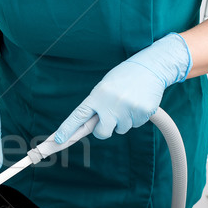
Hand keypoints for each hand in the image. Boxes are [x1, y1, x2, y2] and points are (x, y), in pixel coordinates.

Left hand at [55, 33, 191, 142]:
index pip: (78, 115)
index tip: (57, 141)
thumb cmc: (123, 78)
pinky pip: (135, 125)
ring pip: (120, 129)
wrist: (150, 67)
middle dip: (104, 130)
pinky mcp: (143, 112)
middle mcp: (111, 103)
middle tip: (111, 115)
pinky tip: (138, 102)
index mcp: (97, 95)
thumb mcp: (104, 88)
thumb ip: (96, 106)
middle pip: (101, 133)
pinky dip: (136, 117)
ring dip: (123, 120)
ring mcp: (127, 108)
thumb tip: (86, 127)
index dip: (67, 129)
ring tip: (128, 101)